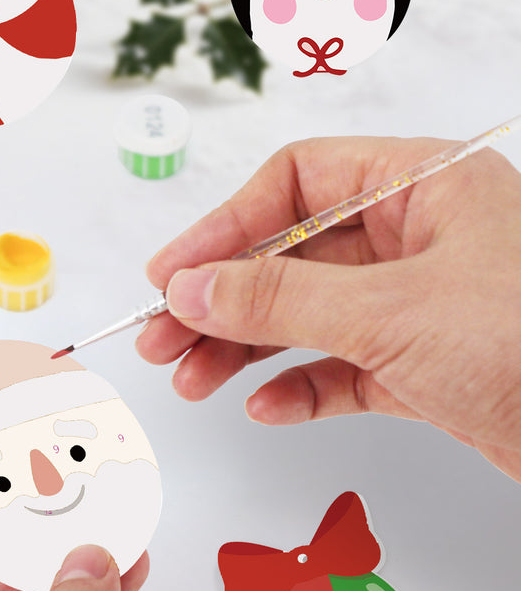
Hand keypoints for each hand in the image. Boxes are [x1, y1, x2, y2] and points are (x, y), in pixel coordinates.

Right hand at [137, 136, 520, 482]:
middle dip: (222, 300)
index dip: (224, 226)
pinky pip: (344, 366)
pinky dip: (301, 386)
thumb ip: (277, 298)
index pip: (296, 183)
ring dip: (246, 348)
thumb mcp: (390, 312)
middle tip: (163, 340)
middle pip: (290, 255)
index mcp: (424, 186)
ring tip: (192, 381)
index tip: (173, 274)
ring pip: (308, 314)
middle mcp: (420, 237)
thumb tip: (188, 288)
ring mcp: (422, 303)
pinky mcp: (427, 365)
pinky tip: (266, 407)